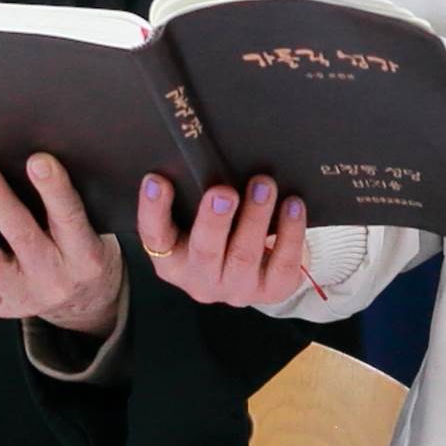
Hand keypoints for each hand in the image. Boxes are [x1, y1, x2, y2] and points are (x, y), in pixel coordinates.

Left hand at [0, 153, 124, 336]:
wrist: (84, 299)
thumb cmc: (84, 251)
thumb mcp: (93, 229)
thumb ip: (69, 205)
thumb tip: (34, 161)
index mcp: (86, 257)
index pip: (70, 218)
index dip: (54, 189)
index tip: (37, 160)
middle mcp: (56, 279)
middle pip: (21, 236)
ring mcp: (25, 296)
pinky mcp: (1, 306)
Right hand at [136, 173, 310, 307]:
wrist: (258, 270)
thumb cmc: (222, 232)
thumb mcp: (199, 219)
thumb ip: (194, 196)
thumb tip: (201, 156)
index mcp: (172, 259)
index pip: (155, 237)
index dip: (153, 210)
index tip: (156, 179)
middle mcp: (200, 280)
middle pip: (204, 251)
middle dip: (214, 220)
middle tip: (223, 191)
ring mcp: (237, 289)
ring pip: (245, 256)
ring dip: (255, 218)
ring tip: (263, 185)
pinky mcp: (272, 290)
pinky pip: (283, 264)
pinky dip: (289, 232)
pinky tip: (293, 205)